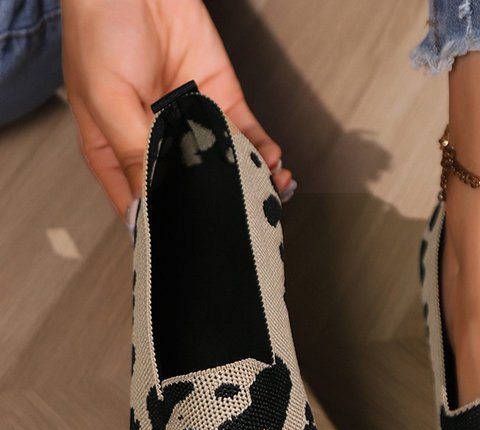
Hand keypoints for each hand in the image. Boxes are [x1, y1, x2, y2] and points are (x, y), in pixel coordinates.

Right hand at [61, 0, 292, 217]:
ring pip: (227, 167)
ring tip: (270, 196)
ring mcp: (194, 125)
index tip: (193, 246)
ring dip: (251, 184)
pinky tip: (274, 166)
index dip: (167, 228)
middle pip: (192, 191)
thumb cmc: (100, 27)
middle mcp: (159, 144)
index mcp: (119, 152)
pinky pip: (248, 137)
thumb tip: (145, 207)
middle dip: (219, 208)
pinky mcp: (222, 103)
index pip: (143, 205)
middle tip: (244, 223)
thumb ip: (135, 154)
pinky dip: (264, 154)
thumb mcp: (107, 100)